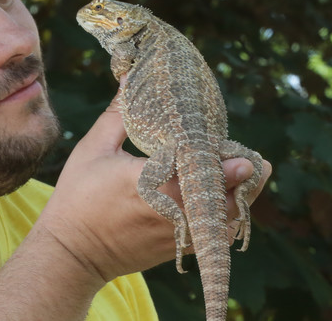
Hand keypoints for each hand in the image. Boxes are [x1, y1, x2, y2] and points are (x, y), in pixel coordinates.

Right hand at [35, 86, 271, 282]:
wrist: (72, 254)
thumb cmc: (78, 198)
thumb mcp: (93, 149)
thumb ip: (118, 114)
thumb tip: (132, 78)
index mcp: (149, 183)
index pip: (196, 174)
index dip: (227, 167)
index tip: (247, 157)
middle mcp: (169, 211)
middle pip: (221, 199)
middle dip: (244, 181)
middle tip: (260, 163)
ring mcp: (175, 233)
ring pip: (222, 219)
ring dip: (239, 198)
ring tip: (253, 175)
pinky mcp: (176, 246)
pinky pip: (212, 235)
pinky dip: (225, 217)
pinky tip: (231, 198)